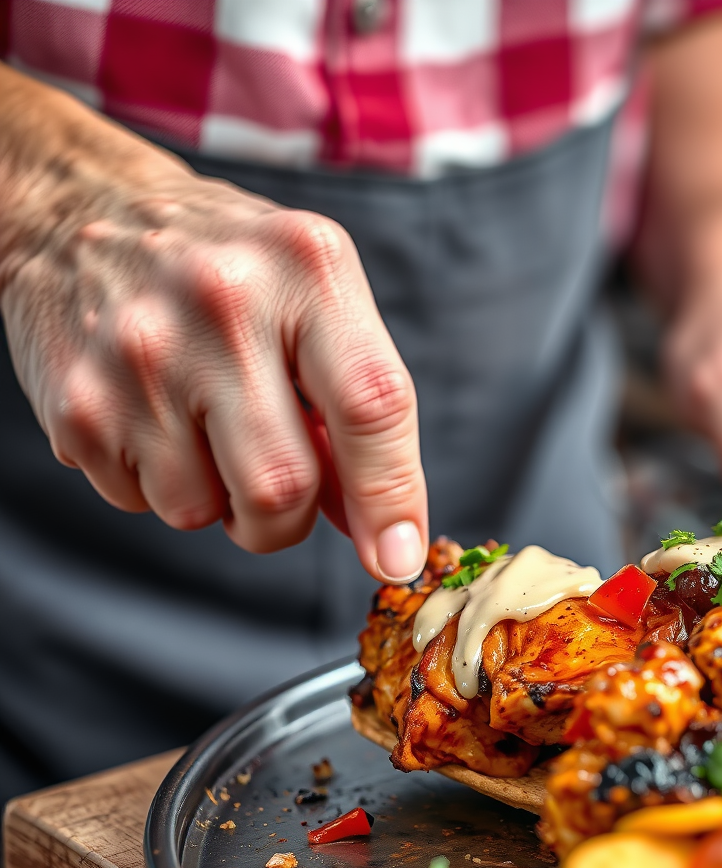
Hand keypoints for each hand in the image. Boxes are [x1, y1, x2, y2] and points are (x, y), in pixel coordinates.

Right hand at [0, 76, 426, 580]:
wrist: (77, 209)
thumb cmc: (225, 266)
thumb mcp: (313, 297)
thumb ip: (355, 406)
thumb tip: (381, 530)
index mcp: (308, 269)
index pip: (372, 405)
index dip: (392, 496)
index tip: (398, 557)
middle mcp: (222, 304)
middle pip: (284, 488)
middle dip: (290, 518)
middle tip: (277, 480)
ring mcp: (141, 356)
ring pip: (203, 514)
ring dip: (218, 500)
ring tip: (201, 422)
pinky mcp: (77, 404)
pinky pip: (141, 504)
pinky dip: (160, 484)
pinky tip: (153, 415)